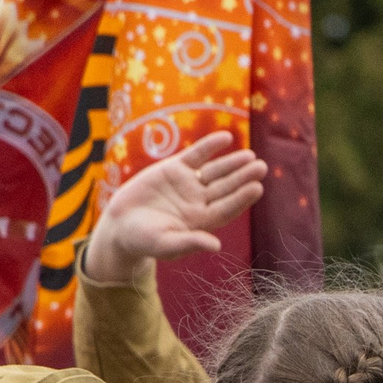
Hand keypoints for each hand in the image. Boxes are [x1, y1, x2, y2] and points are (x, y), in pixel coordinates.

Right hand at [84, 131, 266, 285]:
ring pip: (215, 171)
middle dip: (243, 177)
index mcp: (202, 221)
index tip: (257, 187)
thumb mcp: (166, 244)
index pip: (227, 208)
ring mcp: (189, 184)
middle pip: (226, 187)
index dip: (242, 198)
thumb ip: (190, 242)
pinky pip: (196, 155)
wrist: (120, 225)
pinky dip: (210, 146)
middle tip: (261, 167)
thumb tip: (217, 246)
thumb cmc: (144, 241)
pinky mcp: (175, 169)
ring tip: (250, 155)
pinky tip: (226, 137)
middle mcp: (200, 201)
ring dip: (232, 162)